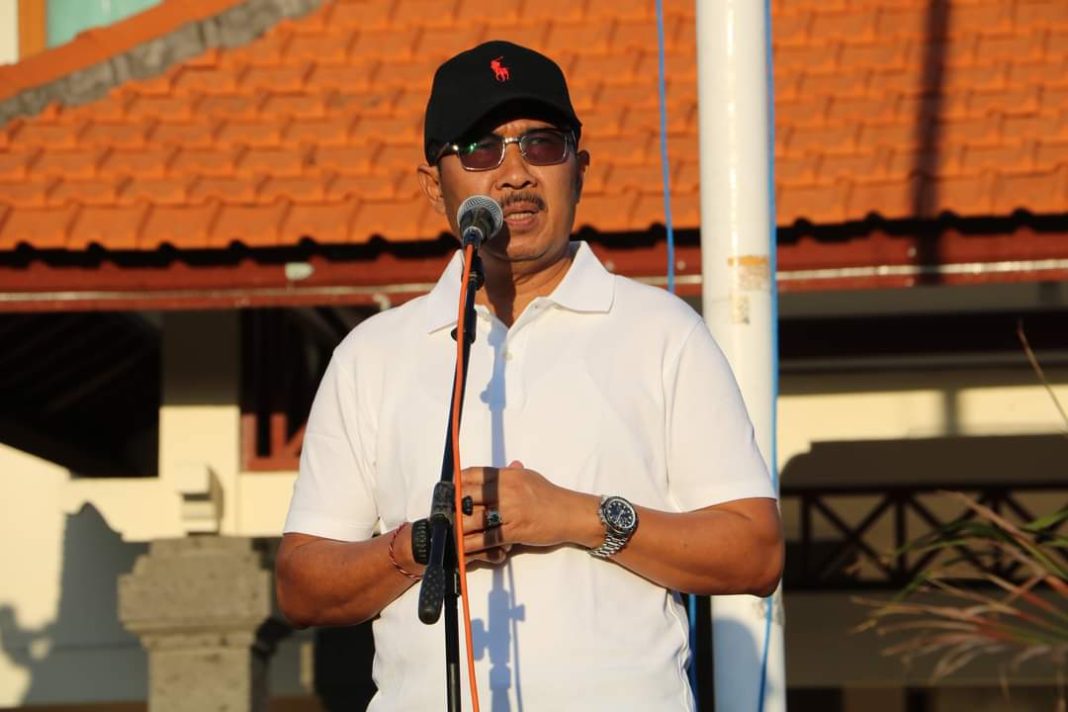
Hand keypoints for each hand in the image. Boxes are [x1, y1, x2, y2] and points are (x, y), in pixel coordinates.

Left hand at [459, 460, 596, 559]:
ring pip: (475, 519)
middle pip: (469, 496)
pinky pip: (487, 538)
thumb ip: (513, 474)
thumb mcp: (530, 477)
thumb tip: (504, 468)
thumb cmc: (550, 496)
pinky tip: (462, 549)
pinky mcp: (514, 531)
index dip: (456, 482)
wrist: (570, 514)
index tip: (447, 490)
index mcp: (508, 475)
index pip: (474, 474)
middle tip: (442, 514)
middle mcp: (506, 490)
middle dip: (452, 506)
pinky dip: (473, 545)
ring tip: (447, 532)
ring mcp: (510, 511)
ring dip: (458, 527)